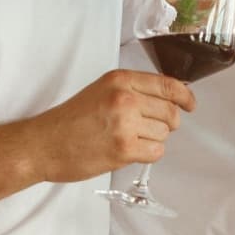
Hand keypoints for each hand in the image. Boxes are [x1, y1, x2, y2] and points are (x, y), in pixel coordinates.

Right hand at [35, 69, 195, 182]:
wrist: (43, 144)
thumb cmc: (70, 120)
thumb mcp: (101, 90)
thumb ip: (133, 90)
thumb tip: (168, 97)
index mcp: (120, 80)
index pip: (168, 84)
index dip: (185, 96)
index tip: (190, 104)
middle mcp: (125, 98)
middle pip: (171, 112)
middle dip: (168, 123)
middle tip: (152, 128)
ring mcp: (125, 124)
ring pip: (164, 133)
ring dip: (153, 139)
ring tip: (130, 139)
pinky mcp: (123, 149)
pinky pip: (156, 152)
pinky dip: (148, 154)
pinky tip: (129, 151)